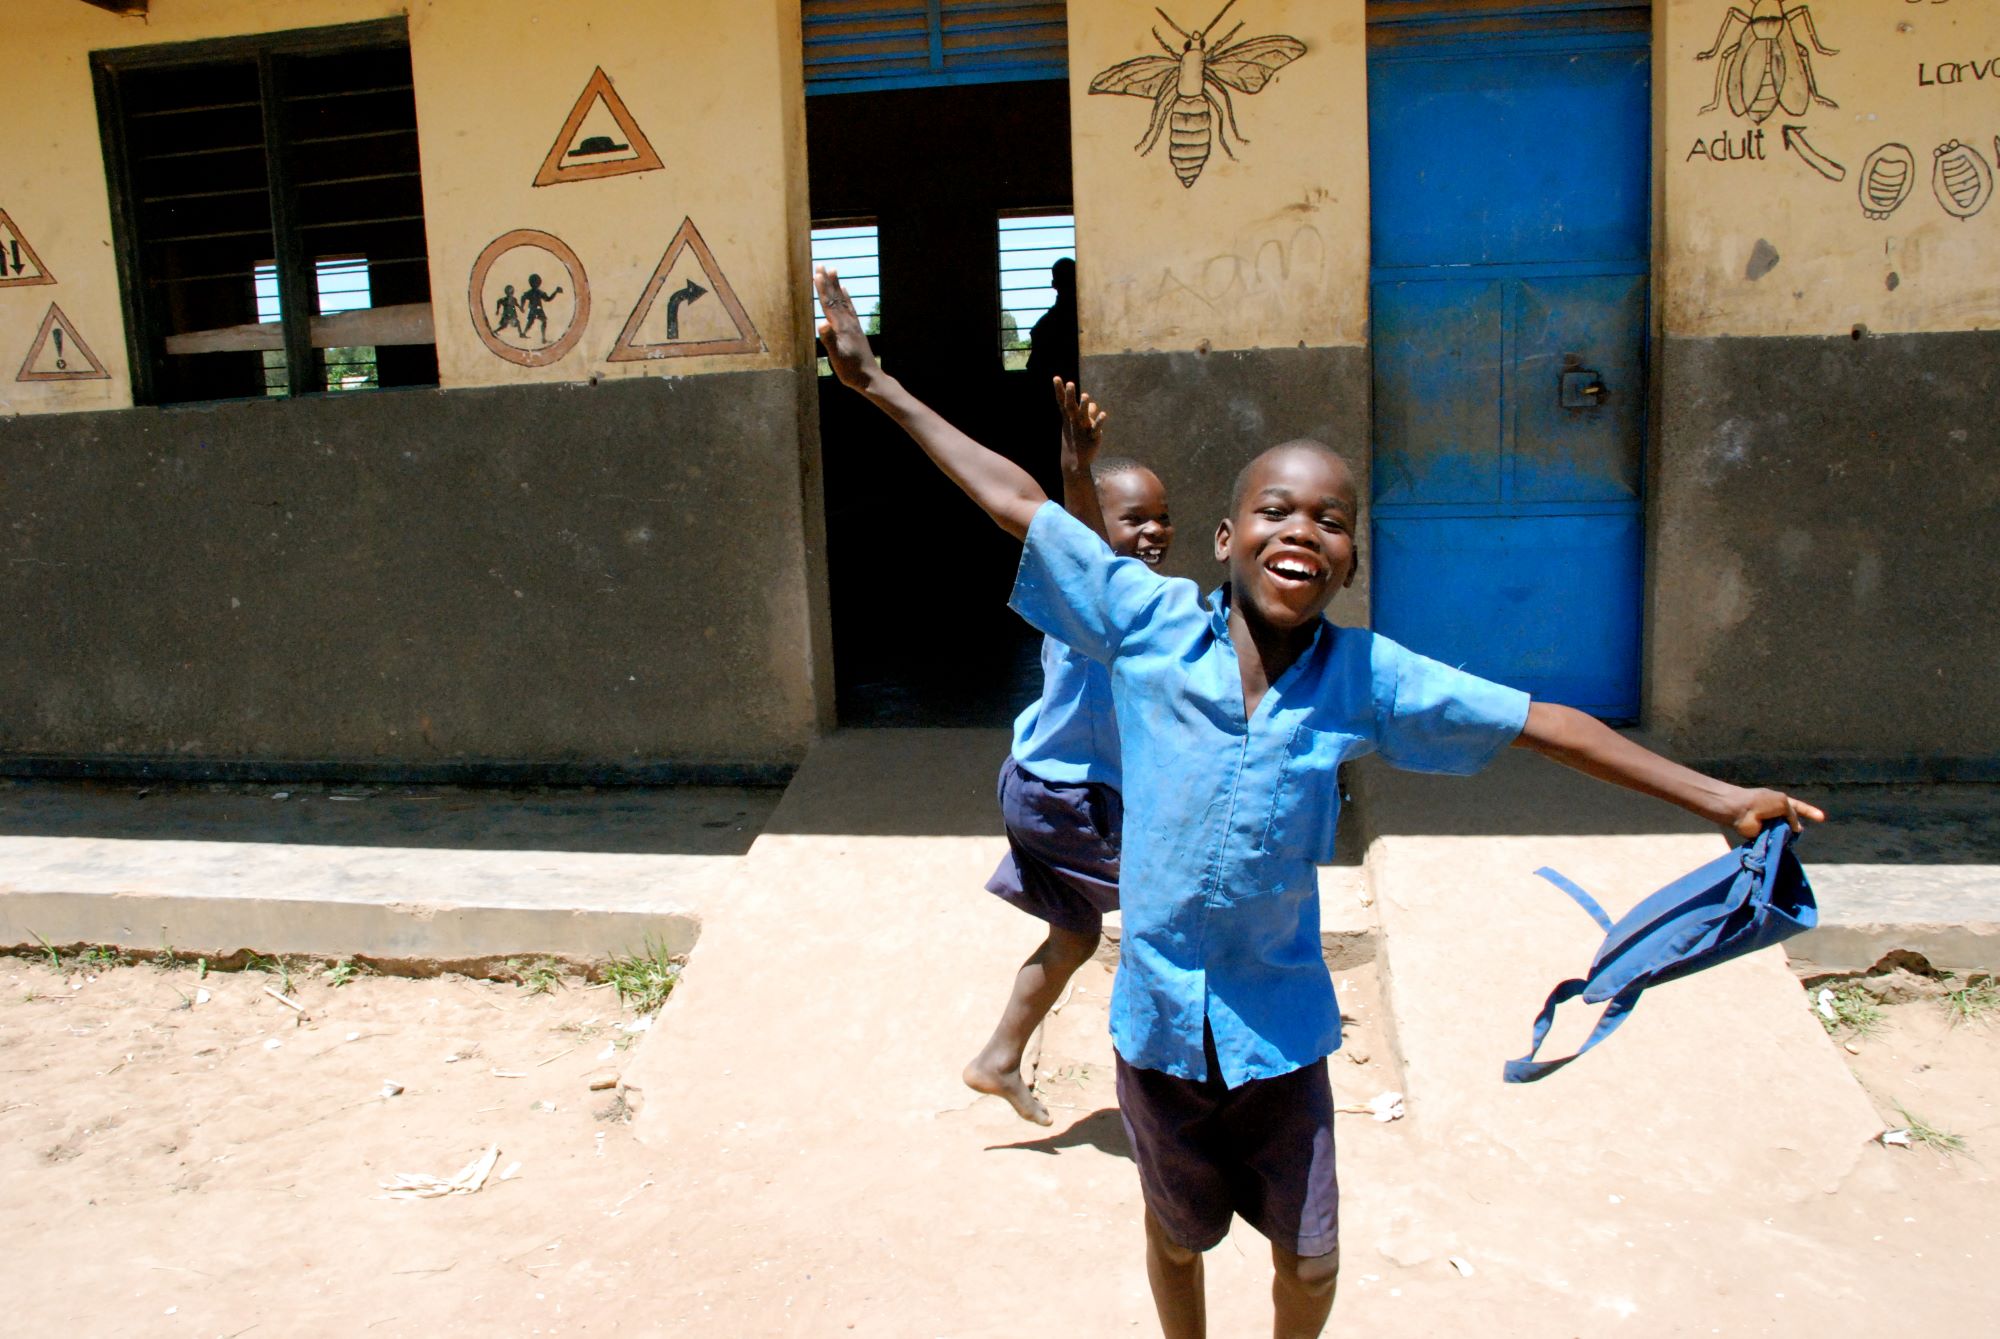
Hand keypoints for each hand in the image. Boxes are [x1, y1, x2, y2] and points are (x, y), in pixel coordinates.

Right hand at [815, 266, 879, 391]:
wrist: (869, 378)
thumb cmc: (850, 370)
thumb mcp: (837, 358)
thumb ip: (829, 340)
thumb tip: (822, 323)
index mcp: (841, 328)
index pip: (829, 304)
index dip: (822, 289)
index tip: (817, 273)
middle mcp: (848, 323)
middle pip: (836, 298)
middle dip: (828, 281)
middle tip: (822, 265)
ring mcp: (853, 325)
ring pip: (843, 300)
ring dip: (837, 285)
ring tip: (833, 270)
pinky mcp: (856, 329)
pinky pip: (850, 308)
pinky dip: (847, 297)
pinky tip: (845, 290)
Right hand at [1053, 378, 1106, 465]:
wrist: (1075, 463)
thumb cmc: (1075, 442)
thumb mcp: (1078, 426)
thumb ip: (1087, 413)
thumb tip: (1093, 404)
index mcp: (1068, 418)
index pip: (1062, 402)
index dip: (1059, 390)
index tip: (1056, 377)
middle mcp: (1074, 422)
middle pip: (1071, 407)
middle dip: (1070, 395)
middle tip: (1070, 384)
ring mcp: (1082, 429)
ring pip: (1083, 416)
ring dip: (1084, 406)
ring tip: (1086, 396)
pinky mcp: (1093, 437)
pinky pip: (1096, 428)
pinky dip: (1099, 422)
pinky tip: (1103, 414)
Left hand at [1718, 787, 1826, 840]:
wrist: (1740, 811)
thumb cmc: (1760, 802)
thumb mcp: (1783, 803)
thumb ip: (1793, 815)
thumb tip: (1796, 829)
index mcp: (1781, 802)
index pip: (1798, 807)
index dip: (1810, 812)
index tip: (1822, 818)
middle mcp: (1776, 814)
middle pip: (1792, 824)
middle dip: (1795, 828)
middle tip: (1794, 832)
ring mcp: (1770, 826)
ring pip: (1786, 834)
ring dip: (1787, 835)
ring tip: (1780, 833)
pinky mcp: (1764, 837)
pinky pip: (1776, 841)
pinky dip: (1779, 842)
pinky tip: (1779, 842)